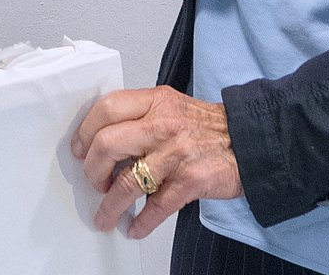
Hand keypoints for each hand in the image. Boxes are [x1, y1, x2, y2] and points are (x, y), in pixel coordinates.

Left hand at [72, 85, 241, 236]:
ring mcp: (176, 153)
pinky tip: (134, 227)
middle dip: (92, 169)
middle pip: (107, 144)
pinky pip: (156, 206)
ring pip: (127, 182)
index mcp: (155, 101)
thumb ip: (140, 115)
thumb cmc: (206, 127)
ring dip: (110, 205)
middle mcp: (163, 125)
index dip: (85, 131)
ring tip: (105, 215)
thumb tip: (102, 139)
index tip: (79, 148)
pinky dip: (141, 222)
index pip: (106, 108)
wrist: (250, 142)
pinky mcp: (190, 181)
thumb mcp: (170, 106)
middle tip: (92, 181)